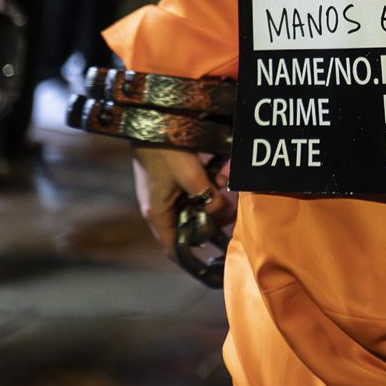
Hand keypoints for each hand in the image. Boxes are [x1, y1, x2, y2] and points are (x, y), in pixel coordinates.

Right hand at [133, 146, 235, 260]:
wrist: (153, 119)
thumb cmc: (165, 151)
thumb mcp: (192, 176)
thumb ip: (209, 198)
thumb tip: (222, 213)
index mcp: (157, 214)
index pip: (174, 249)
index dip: (192, 261)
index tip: (213, 266)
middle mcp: (160, 208)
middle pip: (189, 228)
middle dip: (212, 222)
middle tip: (232, 214)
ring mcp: (166, 194)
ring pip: (194, 208)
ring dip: (212, 200)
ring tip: (224, 183)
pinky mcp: (172, 180)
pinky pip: (194, 192)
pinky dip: (208, 186)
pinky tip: (220, 172)